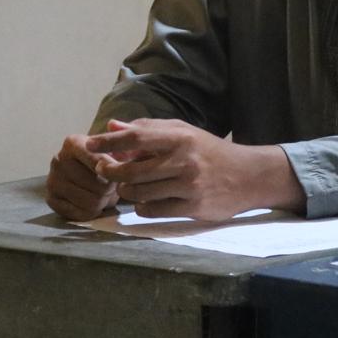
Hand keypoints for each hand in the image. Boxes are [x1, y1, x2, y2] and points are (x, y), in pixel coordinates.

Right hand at [44, 133, 120, 219]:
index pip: (100, 163)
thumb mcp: (113, 150)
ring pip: (92, 203)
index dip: (116, 173)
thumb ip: (119, 157)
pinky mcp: (51, 199)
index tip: (122, 174)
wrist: (83, 167)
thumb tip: (119, 175)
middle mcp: (58, 160)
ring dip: (104, 202)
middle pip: (100, 187)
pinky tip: (92, 203)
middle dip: (112, 191)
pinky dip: (92, 212)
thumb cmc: (102, 158)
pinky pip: (81, 214)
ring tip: (104, 194)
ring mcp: (52, 180)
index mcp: (73, 143)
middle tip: (113, 187)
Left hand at [86, 118, 305, 219]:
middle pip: (131, 171)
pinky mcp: (192, 207)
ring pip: (139, 193)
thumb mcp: (183, 132)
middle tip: (105, 171)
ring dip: (126, 192)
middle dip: (111, 173)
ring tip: (127, 187)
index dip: (108, 142)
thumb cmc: (210, 151)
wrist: (248, 176)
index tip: (89, 145)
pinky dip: (142, 208)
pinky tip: (145, 201)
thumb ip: (148, 128)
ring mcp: (188, 185)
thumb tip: (112, 126)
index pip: (135, 137)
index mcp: (179, 137)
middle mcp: (183, 160)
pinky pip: (153, 211)